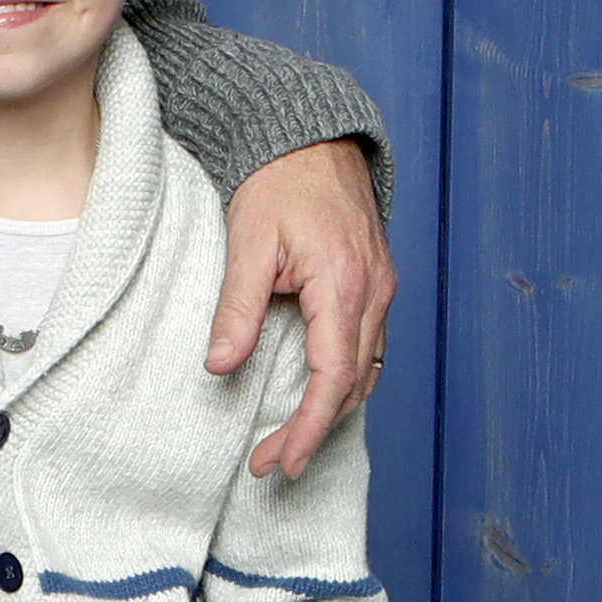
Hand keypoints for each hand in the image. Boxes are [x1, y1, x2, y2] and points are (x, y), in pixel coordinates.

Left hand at [210, 141, 398, 482]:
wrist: (312, 136)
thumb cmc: (278, 182)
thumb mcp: (248, 243)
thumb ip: (237, 308)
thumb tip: (221, 366)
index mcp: (344, 286)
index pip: (332, 379)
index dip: (308, 428)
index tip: (282, 462)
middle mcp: (373, 292)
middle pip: (353, 386)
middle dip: (314, 432)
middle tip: (272, 464)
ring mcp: (380, 288)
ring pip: (366, 371)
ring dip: (331, 411)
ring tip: (289, 442)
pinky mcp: (375, 283)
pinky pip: (368, 347)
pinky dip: (344, 381)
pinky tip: (315, 396)